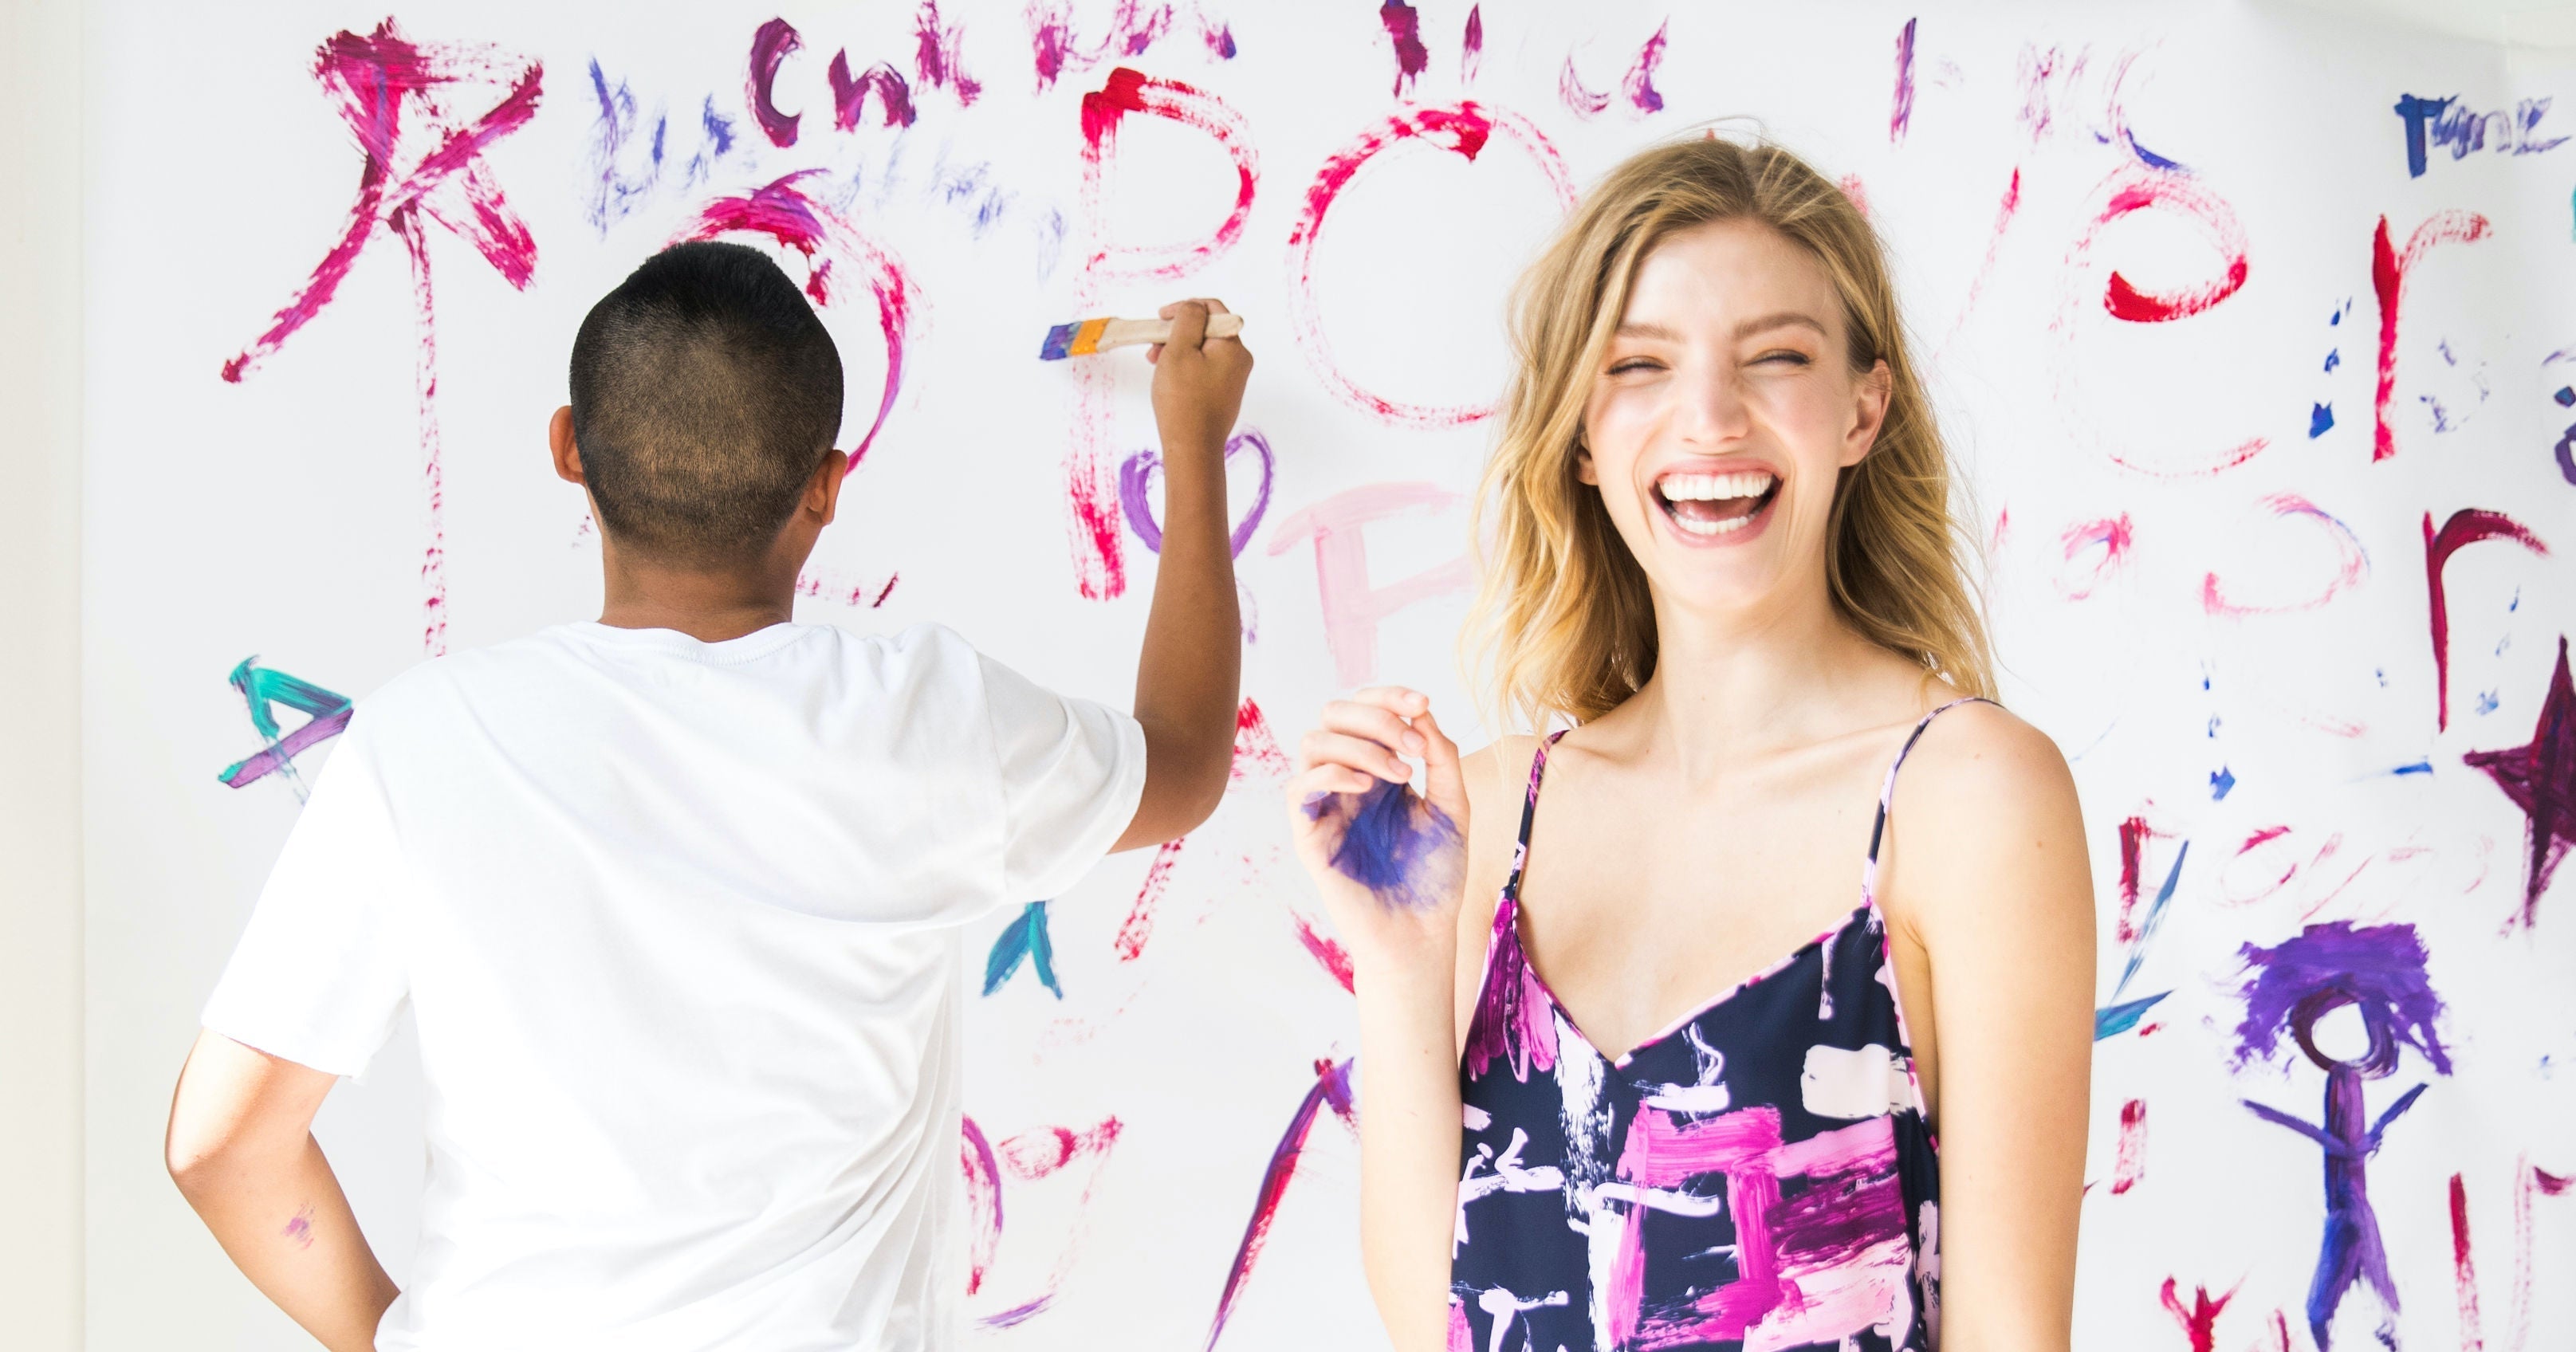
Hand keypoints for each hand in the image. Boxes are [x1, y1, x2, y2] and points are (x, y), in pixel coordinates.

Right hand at [1148, 298, 1251, 455]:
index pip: (1213, 309)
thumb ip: (1187, 319)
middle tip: (1153, 344)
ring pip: (1202, 350)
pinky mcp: (1223, 393)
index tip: (1161, 317)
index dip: (1184, 307)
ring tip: (1155, 362)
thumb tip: (1193, 306)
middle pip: (1206, 330)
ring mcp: (1232, 378)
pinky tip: (1167, 377)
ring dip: (1177, 349)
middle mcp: (1239, 360)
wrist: (1192, 447)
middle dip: (1177, 332)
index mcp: (1233, 346)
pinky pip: (1203, 368)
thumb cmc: (1183, 400)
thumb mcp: (1179, 350)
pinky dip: (1184, 366)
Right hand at [1285, 688, 1468, 970]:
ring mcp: (1325, 806)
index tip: (1423, 703)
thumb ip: (1440, 757)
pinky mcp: (1309, 836)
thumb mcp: (1452, 806)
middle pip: (1333, 714)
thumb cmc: (1436, 875)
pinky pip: (1298, 788)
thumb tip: (1421, 711)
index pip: (1365, 710)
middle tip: (1413, 746)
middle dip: (1374, 716)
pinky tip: (1368, 787)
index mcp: (1378, 769)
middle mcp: (1347, 781)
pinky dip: (1331, 773)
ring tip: (1400, 773)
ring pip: (1313, 742)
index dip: (1388, 696)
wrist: (1423, 933)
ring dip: (1359, 745)